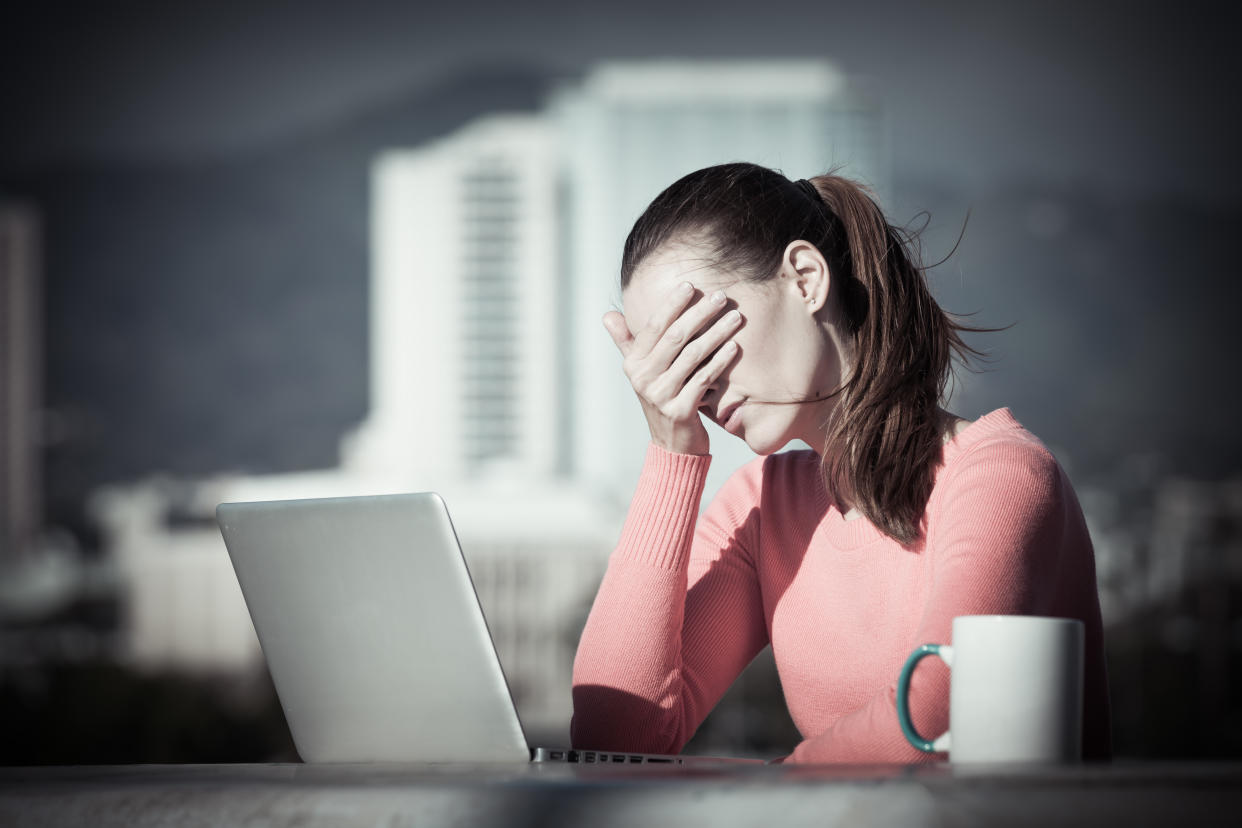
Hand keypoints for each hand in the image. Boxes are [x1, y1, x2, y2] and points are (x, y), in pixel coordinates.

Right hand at [603, 282, 742, 455]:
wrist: (672, 445)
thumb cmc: (661, 400)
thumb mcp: (639, 373)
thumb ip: (626, 342)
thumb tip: (607, 315)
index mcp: (633, 365)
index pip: (653, 326)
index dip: (671, 304)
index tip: (690, 285)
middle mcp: (643, 378)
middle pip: (675, 337)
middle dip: (700, 313)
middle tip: (722, 296)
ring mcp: (661, 395)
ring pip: (693, 355)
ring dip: (717, 333)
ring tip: (736, 317)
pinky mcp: (680, 410)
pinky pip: (704, 378)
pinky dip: (721, 360)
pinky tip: (735, 346)